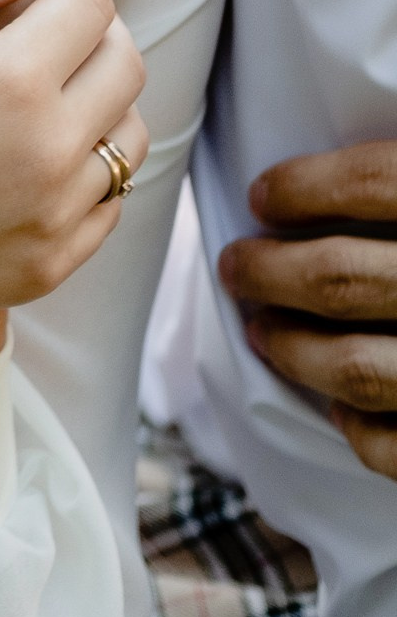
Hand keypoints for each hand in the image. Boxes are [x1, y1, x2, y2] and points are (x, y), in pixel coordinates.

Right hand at [0, 0, 147, 349]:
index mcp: (10, 83)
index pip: (91, 3)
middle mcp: (52, 152)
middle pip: (126, 65)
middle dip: (96, 28)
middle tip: (47, 25)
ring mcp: (58, 218)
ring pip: (131, 138)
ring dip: (102, 100)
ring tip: (44, 91)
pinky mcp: (53, 267)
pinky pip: (109, 204)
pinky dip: (89, 169)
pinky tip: (34, 156)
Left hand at [219, 143, 396, 476]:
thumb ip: (391, 180)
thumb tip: (309, 171)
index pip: (376, 182)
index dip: (305, 188)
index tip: (260, 196)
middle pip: (343, 278)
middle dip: (270, 274)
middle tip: (235, 267)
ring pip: (356, 366)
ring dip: (295, 350)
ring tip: (265, 333)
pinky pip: (392, 445)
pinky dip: (356, 428)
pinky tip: (336, 406)